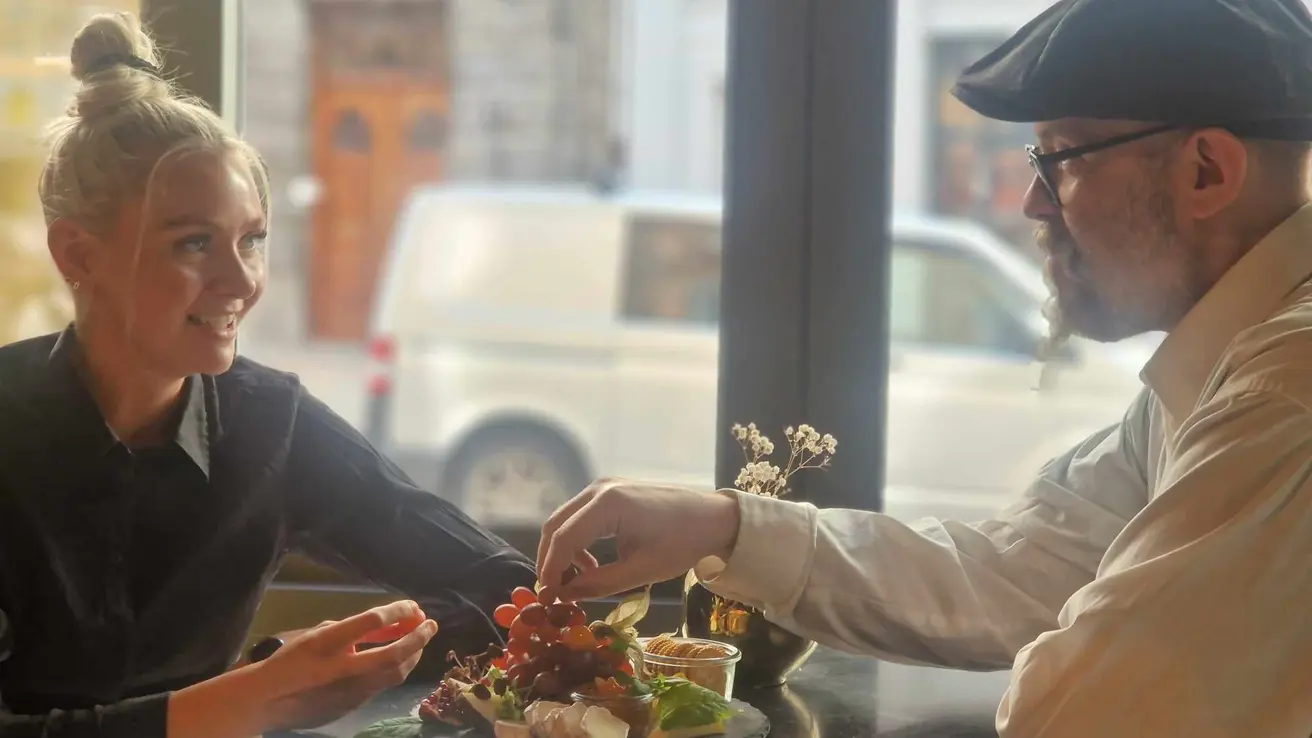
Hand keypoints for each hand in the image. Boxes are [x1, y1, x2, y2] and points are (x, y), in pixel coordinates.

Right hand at [255, 600, 437, 729]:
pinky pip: (383, 684)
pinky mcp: (353, 705)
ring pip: (395, 673)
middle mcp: (342, 668)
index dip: (397, 611)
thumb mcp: (316, 634)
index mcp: (327, 643)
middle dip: (418, 638)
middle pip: (393, 654)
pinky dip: (397, 668)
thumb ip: (350, 629)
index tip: (412, 606)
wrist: (267, 700)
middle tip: (431, 624)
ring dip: (412, 654)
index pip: (371, 621)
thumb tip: (385, 626)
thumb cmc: (290, 660)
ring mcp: (350, 691)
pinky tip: (401, 658)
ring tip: (420, 639)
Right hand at [537, 479, 740, 601]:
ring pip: (566, 519)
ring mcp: (604, 486)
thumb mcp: (640, 570)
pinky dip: (577, 540)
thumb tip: (564, 596)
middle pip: (556, 524)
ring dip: (563, 550)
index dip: (550, 570)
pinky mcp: (612, 491)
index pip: (563, 539)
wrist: (713, 517)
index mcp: (606, 504)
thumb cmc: (682, 543)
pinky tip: (591, 564)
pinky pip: (581, 516)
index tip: (546, 598)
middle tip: (553, 592)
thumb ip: (599, 584)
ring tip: (575, 582)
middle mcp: (599, 488)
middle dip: (550, 560)